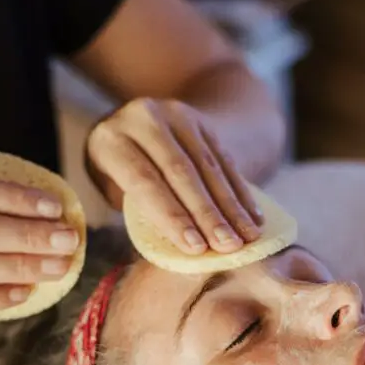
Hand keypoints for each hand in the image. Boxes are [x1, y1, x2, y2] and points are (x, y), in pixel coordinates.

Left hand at [86, 97, 262, 254]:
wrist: (134, 124)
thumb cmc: (119, 172)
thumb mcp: (114, 188)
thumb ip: (141, 211)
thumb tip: (182, 248)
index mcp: (111, 141)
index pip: (144, 181)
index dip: (172, 216)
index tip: (196, 247)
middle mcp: (143, 120)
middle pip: (181, 173)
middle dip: (208, 214)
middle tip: (228, 245)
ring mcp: (175, 115)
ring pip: (208, 166)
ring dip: (231, 206)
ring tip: (247, 237)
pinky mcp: (201, 120)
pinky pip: (225, 160)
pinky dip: (241, 192)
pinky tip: (253, 217)